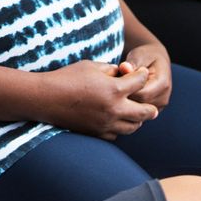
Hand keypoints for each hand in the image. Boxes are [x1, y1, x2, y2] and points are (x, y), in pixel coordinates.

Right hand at [39, 60, 157, 139]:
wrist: (47, 98)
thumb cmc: (68, 77)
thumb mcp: (91, 66)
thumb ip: (111, 69)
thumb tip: (123, 73)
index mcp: (114, 89)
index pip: (140, 83)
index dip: (143, 75)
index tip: (144, 73)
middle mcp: (114, 109)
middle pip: (144, 112)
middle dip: (150, 107)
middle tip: (152, 106)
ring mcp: (106, 124)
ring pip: (133, 127)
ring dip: (137, 120)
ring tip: (137, 115)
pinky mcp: (97, 133)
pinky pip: (117, 134)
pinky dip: (121, 128)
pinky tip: (118, 121)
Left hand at [119, 43, 171, 109]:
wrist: (155, 60)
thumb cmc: (145, 56)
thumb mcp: (139, 55)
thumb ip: (132, 63)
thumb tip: (124, 68)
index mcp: (163, 83)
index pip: (142, 94)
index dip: (126, 90)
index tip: (114, 81)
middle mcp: (164, 97)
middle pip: (140, 105)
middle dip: (125, 97)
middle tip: (112, 87)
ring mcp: (160, 105)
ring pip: (138, 112)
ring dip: (126, 102)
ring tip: (117, 90)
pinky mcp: (154, 110)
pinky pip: (138, 113)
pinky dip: (129, 105)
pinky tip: (122, 96)